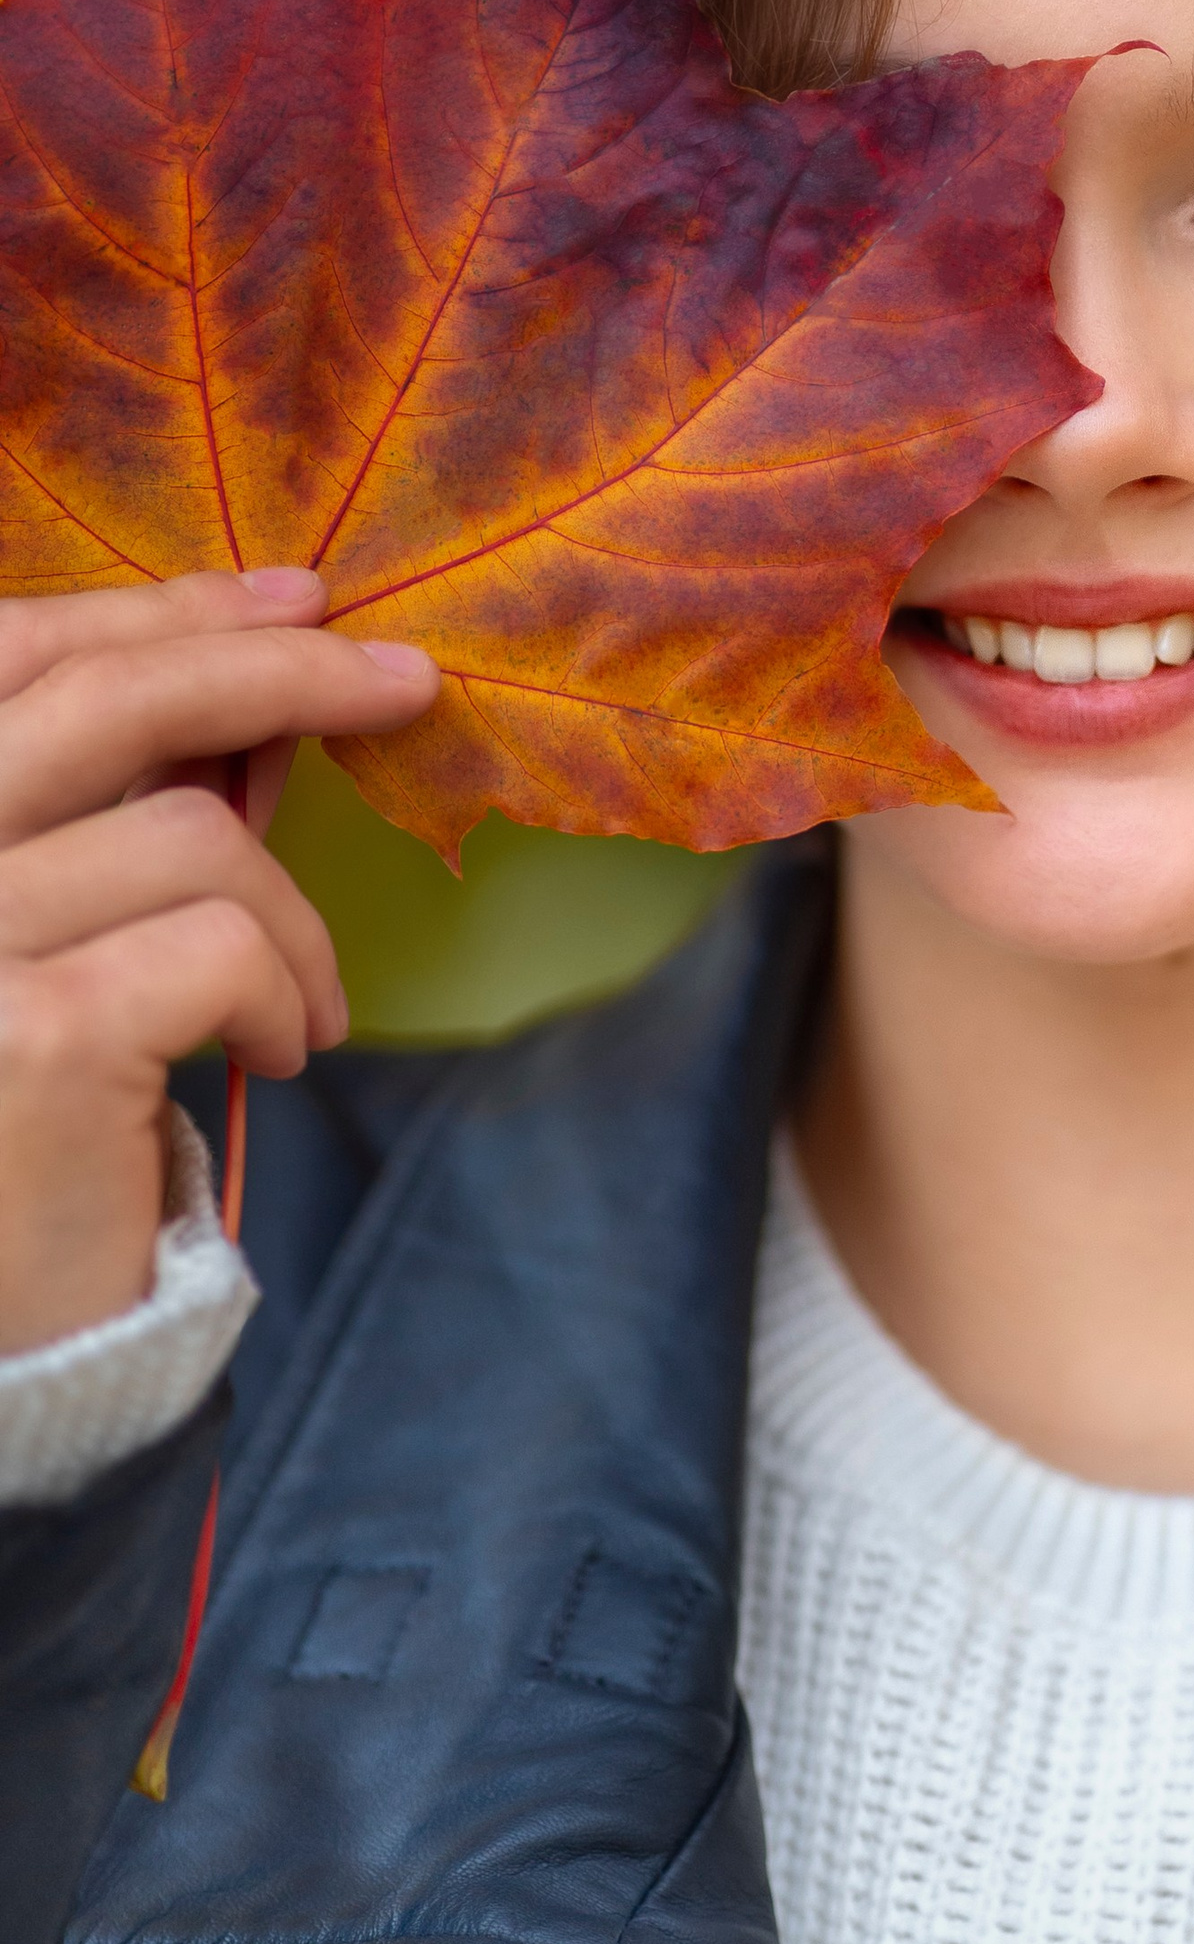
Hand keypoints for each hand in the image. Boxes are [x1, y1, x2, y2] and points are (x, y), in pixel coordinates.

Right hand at [0, 572, 438, 1358]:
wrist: (1, 1347)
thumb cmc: (32, 1137)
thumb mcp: (66, 941)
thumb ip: (127, 821)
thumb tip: (264, 701)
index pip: (4, 657)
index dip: (151, 610)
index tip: (292, 596)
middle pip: (96, 702)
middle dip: (273, 669)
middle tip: (404, 680)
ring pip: (196, 839)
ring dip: (291, 919)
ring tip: (297, 1010)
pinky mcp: (31, 1036)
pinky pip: (227, 946)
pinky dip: (285, 993)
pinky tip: (273, 1057)